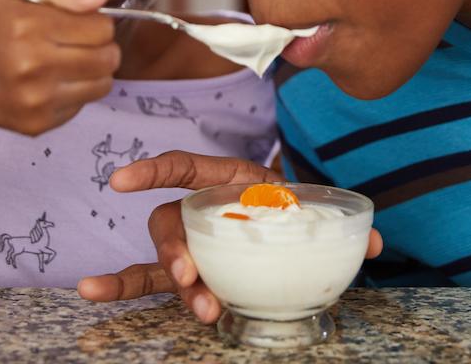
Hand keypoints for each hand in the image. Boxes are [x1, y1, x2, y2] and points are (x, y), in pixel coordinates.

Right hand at [0, 0, 118, 142]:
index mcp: (25, 25)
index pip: (102, 27)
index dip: (96, 20)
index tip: (79, 21)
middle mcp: (30, 65)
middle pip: (108, 56)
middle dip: (101, 46)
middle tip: (78, 42)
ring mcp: (34, 99)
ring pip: (103, 84)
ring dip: (94, 70)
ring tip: (70, 60)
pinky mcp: (36, 124)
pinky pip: (83, 105)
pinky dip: (75, 92)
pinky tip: (50, 81)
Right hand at [75, 151, 383, 322]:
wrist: (290, 225)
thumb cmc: (291, 209)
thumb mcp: (311, 209)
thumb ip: (339, 223)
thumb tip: (378, 243)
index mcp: (225, 180)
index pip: (181, 167)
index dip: (152, 170)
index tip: (120, 182)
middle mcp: (199, 208)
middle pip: (170, 221)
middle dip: (176, 251)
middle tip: (190, 278)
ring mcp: (190, 242)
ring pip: (162, 257)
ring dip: (169, 280)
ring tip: (193, 303)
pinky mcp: (187, 272)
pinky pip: (146, 280)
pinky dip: (121, 286)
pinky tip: (91, 292)